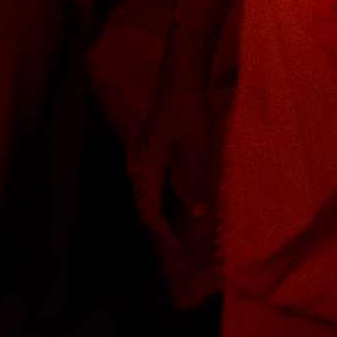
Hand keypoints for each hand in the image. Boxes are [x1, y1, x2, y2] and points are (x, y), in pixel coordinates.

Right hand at [140, 76, 226, 308]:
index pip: (150, 213)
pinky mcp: (151, 153)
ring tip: (189, 234)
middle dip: (167, 231)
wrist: (179, 81)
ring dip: (170, 216)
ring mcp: (142, 159)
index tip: (182, 255)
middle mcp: (139, 167)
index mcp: (146, 169)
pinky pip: (158, 185)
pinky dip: (171, 200)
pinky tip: (187, 206)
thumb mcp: (198, 150)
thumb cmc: (188, 114)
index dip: (166, 237)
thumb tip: (198, 216)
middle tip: (187, 251)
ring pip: (153, 197)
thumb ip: (196, 184)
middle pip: (148, 207)